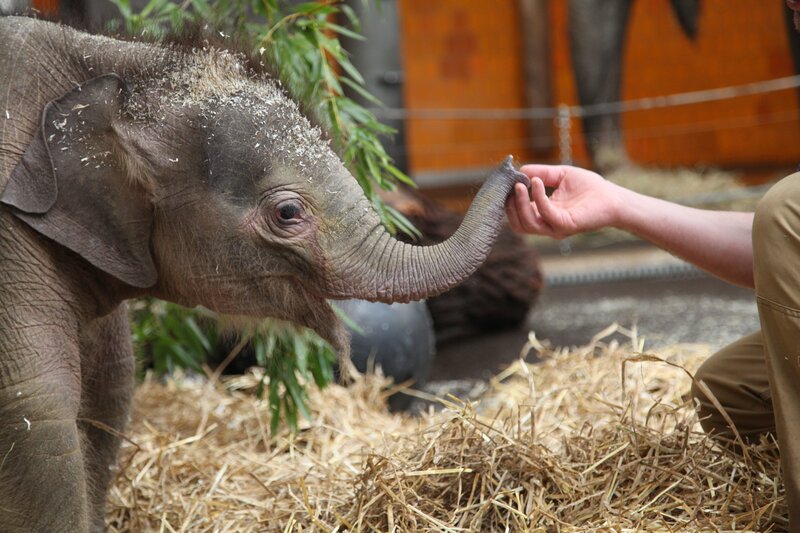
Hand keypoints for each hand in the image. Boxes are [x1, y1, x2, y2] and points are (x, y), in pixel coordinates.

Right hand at [506, 164, 621, 237]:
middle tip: (510, 185)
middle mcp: (547, 224)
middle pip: (518, 224)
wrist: (613, 197)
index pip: (518, 214)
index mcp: (544, 214)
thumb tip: (520, 170)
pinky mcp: (566, 225)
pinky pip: (545, 213)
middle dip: (510, 206)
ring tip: (519, 184)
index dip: (509, 201)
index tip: (506, 183)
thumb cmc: (590, 187)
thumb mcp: (560, 175)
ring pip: (527, 223)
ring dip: (520, 204)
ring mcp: (555, 227)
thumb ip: (541, 173)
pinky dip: (538, 198)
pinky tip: (537, 182)